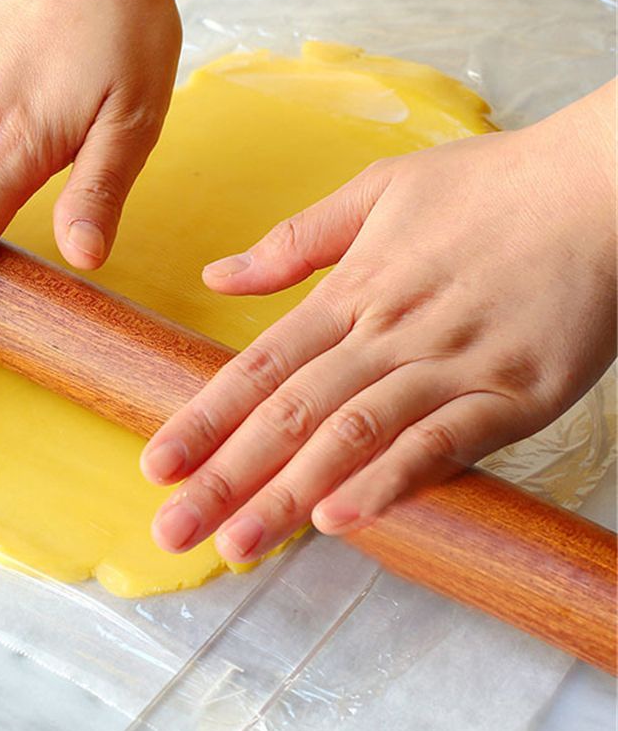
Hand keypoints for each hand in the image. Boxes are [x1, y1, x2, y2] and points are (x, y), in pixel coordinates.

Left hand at [142, 81, 616, 561]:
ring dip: (289, 493)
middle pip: (290, 413)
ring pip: (353, 435)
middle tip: (173, 528)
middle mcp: (388, 334)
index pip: (258, 366)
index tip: (157, 464)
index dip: (203, 419)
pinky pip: (442, 442)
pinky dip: (391, 479)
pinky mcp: (512, 393)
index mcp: (351, 292)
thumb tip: (216, 276)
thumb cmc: (490, 186)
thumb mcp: (378, 192)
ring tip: (238, 544)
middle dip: (226, 477)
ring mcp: (450, 365)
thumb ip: (294, 241)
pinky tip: (344, 517)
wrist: (601, 185)